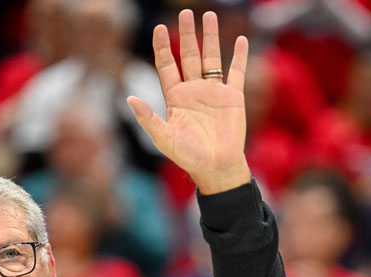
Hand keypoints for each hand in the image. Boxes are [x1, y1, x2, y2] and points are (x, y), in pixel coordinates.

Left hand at [127, 10, 250, 194]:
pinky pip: (236, 72)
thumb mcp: (163, 138)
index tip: (159, 29)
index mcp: (175, 98)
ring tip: (208, 16)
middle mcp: (194, 91)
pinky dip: (239, 56)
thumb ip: (148, 118)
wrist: (216, 168)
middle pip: (189, 55)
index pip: (167, 65)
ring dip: (210, 37)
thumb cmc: (188, 156)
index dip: (163, 47)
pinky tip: (240, 40)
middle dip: (187, 34)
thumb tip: (129, 98)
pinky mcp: (233, 98)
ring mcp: (214, 92)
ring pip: (211, 58)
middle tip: (186, 13)